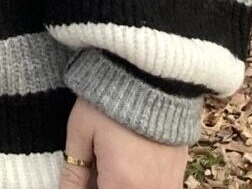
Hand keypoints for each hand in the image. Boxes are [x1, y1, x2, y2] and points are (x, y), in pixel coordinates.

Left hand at [61, 96, 188, 188]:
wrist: (154, 73)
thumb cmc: (111, 97)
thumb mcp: (81, 130)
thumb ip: (73, 172)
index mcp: (122, 184)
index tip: (80, 180)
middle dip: (102, 185)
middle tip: (92, 169)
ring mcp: (167, 185)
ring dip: (118, 184)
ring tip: (108, 164)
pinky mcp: (178, 174)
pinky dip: (137, 183)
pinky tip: (126, 165)